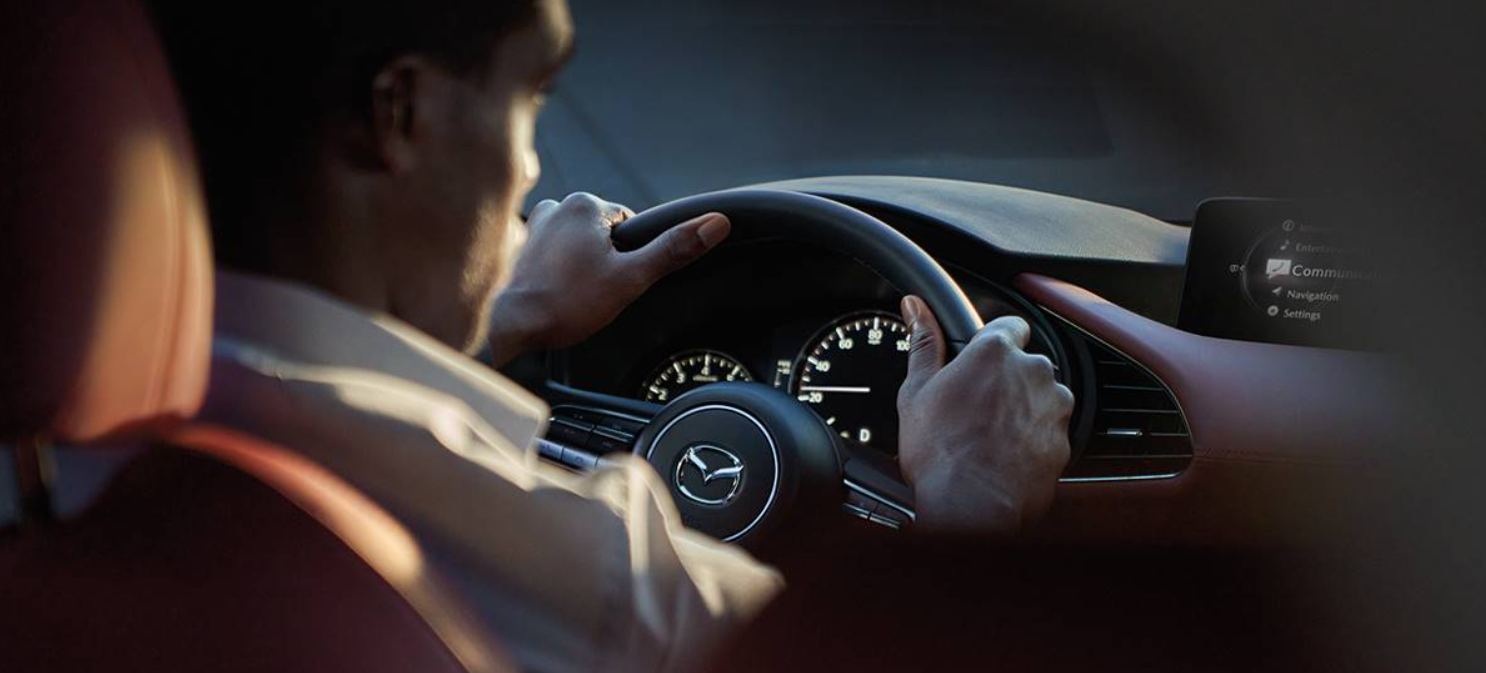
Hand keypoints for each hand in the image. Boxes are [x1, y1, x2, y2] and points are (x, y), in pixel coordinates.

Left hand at [487, 192, 729, 365]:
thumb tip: (716, 223)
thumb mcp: (631, 279)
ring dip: (578, 268)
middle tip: (590, 293)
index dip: (628, 258)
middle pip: (600, 235)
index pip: (627, 226)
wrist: (509, 325)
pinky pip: (550, 256)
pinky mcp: (517, 246)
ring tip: (569, 295)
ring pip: (575, 246)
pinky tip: (551, 294)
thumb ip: (673, 250)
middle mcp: (556, 205)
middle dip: (602, 263)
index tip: (613, 281)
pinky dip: (554, 273)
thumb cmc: (566, 304)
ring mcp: (533, 225)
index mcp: (586, 204)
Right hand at [895, 295, 1073, 533]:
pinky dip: (1032, 439)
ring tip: (988, 436)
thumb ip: (923, 344)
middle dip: (1005, 381)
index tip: (978, 362)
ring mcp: (1054, 408)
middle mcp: (1034, 372)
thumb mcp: (917, 392)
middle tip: (973, 408)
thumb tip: (915, 308)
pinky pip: (1049, 430)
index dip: (991, 344)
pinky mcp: (1065, 441)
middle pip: (1025, 365)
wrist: (972, 506)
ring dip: (1022, 410)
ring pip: (1040, 397)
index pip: (1009, 326)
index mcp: (996, 352)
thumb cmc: (941, 452)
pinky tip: (1004, 454)